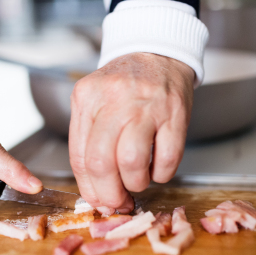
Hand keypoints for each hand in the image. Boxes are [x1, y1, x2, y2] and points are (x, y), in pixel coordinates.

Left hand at [69, 53, 194, 213]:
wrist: (157, 54)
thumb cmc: (124, 88)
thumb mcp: (95, 104)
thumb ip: (89, 143)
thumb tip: (97, 192)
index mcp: (86, 98)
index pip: (80, 157)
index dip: (89, 188)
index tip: (98, 200)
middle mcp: (113, 99)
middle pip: (101, 162)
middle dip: (109, 193)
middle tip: (118, 200)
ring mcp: (146, 105)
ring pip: (132, 163)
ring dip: (136, 183)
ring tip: (139, 179)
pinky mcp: (175, 113)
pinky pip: (168, 159)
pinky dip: (162, 174)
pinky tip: (158, 168)